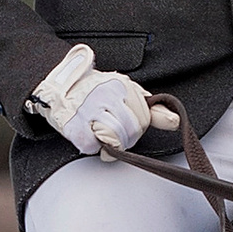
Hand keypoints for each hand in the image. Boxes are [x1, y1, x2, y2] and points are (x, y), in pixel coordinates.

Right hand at [30, 45, 157, 158]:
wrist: (57, 88)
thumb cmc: (94, 91)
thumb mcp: (125, 92)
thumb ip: (151, 108)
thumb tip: (175, 122)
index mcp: (121, 85)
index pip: (144, 118)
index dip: (138, 125)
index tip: (127, 120)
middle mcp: (105, 95)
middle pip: (132, 131)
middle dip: (126, 136)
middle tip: (114, 128)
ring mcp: (88, 111)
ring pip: (115, 140)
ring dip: (111, 143)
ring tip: (102, 132)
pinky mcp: (73, 126)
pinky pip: (93, 147)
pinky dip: (92, 146)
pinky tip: (89, 135)